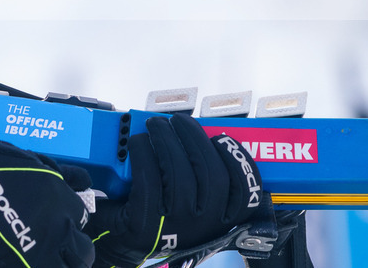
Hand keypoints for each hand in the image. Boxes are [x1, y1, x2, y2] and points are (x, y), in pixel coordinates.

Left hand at [86, 113, 262, 267]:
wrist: (123, 246)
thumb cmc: (158, 219)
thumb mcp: (189, 208)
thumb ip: (203, 180)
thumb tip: (204, 136)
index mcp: (218, 224)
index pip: (244, 194)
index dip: (238, 161)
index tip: (221, 138)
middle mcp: (200, 227)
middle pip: (210, 173)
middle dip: (193, 137)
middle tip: (177, 121)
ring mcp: (173, 226)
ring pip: (180, 172)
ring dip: (167, 139)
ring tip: (157, 125)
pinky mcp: (144, 222)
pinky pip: (148, 178)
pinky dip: (143, 153)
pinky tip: (139, 143)